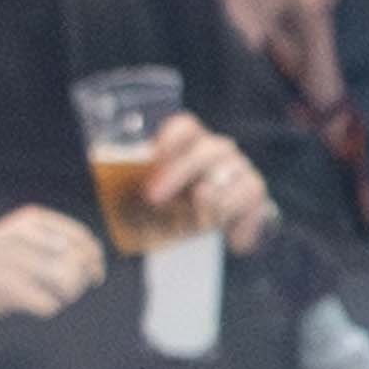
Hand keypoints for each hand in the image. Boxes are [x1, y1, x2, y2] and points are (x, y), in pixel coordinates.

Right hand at [0, 205, 107, 317]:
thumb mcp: (23, 238)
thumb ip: (59, 244)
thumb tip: (97, 268)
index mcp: (32, 220)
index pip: (83, 239)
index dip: (95, 259)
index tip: (95, 274)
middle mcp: (25, 236)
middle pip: (79, 264)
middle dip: (80, 282)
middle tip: (66, 289)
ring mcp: (16, 261)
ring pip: (69, 284)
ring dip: (65, 296)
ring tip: (47, 294)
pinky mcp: (9, 287)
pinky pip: (50, 305)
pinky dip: (45, 308)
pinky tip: (28, 302)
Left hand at [147, 121, 274, 255]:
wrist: (209, 227)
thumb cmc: (173, 206)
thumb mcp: (150, 192)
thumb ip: (138, 181)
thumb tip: (112, 177)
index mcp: (190, 142)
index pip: (185, 128)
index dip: (169, 140)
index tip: (151, 160)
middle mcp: (219, 149)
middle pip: (206, 151)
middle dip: (177, 174)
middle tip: (153, 198)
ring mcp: (241, 169)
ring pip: (227, 182)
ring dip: (209, 207)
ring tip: (195, 226)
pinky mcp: (256, 192)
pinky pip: (249, 204)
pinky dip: (238, 225)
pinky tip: (231, 240)